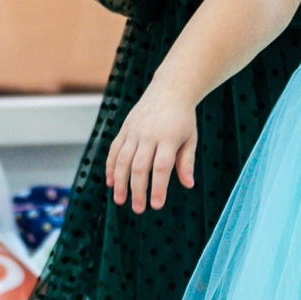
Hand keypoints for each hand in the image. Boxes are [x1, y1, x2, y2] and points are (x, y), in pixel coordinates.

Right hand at [107, 85, 197, 211]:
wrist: (169, 90)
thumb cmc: (183, 119)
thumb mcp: (190, 138)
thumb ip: (187, 161)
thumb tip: (188, 184)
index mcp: (168, 138)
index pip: (161, 167)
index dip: (158, 187)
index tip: (156, 206)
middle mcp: (148, 134)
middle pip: (139, 166)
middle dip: (137, 190)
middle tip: (138, 209)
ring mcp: (134, 130)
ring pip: (123, 159)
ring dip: (119, 181)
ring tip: (119, 200)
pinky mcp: (125, 128)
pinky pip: (114, 149)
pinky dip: (110, 166)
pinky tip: (110, 182)